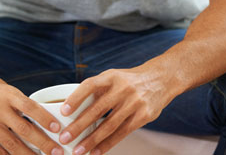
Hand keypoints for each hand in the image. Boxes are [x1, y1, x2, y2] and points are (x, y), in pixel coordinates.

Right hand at [0, 70, 65, 154]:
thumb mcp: (7, 90)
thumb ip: (21, 104)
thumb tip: (42, 120)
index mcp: (8, 95)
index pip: (30, 107)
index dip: (45, 119)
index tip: (57, 129)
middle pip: (24, 129)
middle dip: (43, 143)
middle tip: (56, 151)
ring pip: (11, 143)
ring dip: (29, 154)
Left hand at [57, 68, 173, 154]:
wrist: (162, 79)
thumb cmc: (131, 81)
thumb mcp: (114, 77)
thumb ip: (97, 90)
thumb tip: (71, 109)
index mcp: (113, 76)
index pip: (91, 85)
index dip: (76, 98)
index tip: (63, 111)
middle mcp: (124, 88)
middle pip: (98, 109)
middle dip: (79, 126)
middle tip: (65, 138)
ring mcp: (135, 102)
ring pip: (109, 125)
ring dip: (92, 140)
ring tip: (78, 151)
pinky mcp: (143, 115)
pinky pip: (122, 133)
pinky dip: (108, 144)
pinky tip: (96, 151)